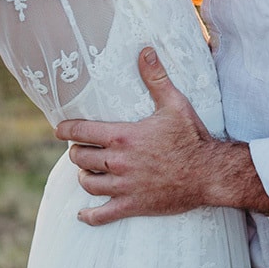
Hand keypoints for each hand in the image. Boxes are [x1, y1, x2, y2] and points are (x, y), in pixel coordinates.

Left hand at [54, 47, 217, 224]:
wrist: (209, 173)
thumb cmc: (192, 137)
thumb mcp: (174, 103)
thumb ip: (156, 78)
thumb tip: (145, 51)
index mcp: (123, 136)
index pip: (82, 132)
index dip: (65, 130)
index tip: (59, 129)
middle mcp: (119, 162)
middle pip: (80, 158)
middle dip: (76, 152)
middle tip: (80, 149)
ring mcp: (124, 186)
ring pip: (88, 184)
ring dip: (84, 176)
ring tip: (87, 172)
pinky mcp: (133, 205)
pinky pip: (102, 215)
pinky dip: (89, 216)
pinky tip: (83, 215)